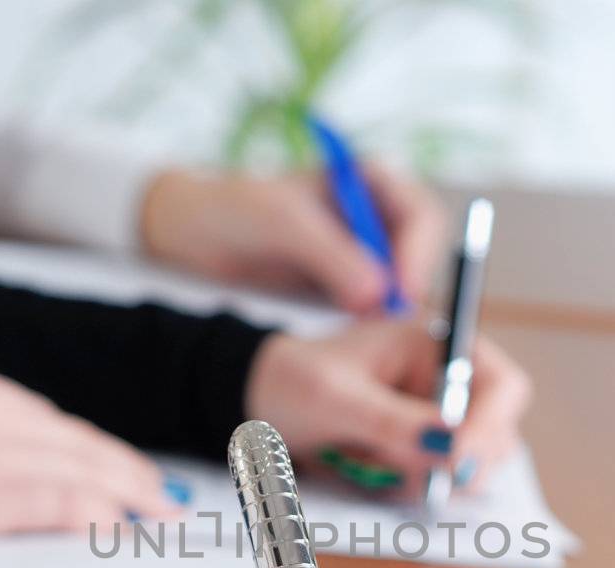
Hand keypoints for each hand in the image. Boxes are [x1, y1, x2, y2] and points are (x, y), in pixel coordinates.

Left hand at [140, 167, 446, 314]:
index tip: (405, 293)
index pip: (419, 215)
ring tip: (369, 333)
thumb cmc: (236, 209)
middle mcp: (379, 216)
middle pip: (421, 255)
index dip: (419, 255)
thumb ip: (332, 255)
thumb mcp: (283, 222)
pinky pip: (378, 309)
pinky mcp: (351, 288)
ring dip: (395, 311)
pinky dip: (374, 326)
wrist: (194, 236)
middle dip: (412, 287)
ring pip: (403, 286)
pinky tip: (356, 340)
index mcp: (372, 180)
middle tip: (393, 322)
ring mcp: (367, 254)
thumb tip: (379, 296)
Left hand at [245, 320, 531, 493]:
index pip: (502, 387)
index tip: (457, 459)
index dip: (490, 426)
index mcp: (438, 346)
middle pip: (495, 435)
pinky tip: (364, 466)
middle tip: (399, 467)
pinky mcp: (419, 451)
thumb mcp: (337, 398)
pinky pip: (433, 483)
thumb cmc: (293, 380)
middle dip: (452, 460)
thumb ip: (393, 421)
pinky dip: (404, 486)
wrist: (259, 402)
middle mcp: (448, 382)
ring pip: (466, 467)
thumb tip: (451, 446)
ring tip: (365, 458)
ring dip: (420, 475)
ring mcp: (436, 420)